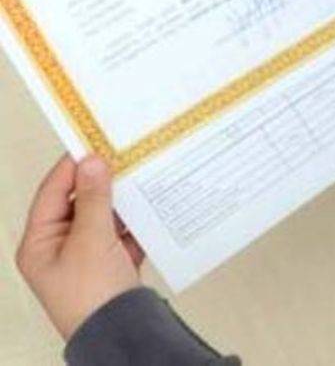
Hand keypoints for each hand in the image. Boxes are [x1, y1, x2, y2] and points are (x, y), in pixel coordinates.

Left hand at [16, 155, 143, 339]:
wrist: (121, 334)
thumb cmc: (93, 295)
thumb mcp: (91, 239)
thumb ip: (94, 198)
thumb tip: (92, 162)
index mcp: (39, 244)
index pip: (52, 193)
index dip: (72, 167)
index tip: (93, 144)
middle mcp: (59, 249)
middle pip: (79, 203)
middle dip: (102, 183)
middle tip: (122, 157)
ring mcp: (87, 257)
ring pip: (104, 217)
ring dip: (122, 202)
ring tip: (141, 179)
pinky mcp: (111, 265)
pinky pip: (123, 234)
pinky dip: (136, 223)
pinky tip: (151, 209)